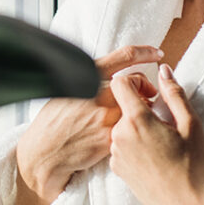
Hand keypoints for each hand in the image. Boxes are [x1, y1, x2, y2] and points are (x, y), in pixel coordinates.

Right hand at [14, 45, 161, 204]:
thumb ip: (87, 79)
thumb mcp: (65, 89)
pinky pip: (133, 127)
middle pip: (137, 81)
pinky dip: (134, 128)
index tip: (157, 53)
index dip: (145, 52)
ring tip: (133, 117)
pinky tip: (127, 134)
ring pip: (139, 106)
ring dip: (141, 109)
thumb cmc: (52, 122)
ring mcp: (107, 115)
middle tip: (145, 94)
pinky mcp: (112, 137)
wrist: (46, 152)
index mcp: (87, 76)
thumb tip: (107, 75)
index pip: (124, 56)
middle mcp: (99, 92)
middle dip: (144, 87)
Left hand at [109, 64, 203, 204]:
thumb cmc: (191, 165)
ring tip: (158, 140)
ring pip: (120, 125)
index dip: (135, 81)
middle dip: (139, 106)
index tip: (151, 93)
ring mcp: (115, 152)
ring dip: (135, 126)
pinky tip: (151, 155)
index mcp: (137, 120)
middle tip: (162, 121)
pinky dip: (132, 143)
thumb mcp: (191, 124)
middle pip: (121, 105)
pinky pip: (119, 144)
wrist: (183, 204)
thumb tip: (163, 70)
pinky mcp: (115, 167)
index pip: (119, 82)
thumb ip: (174, 93)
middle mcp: (119, 134)